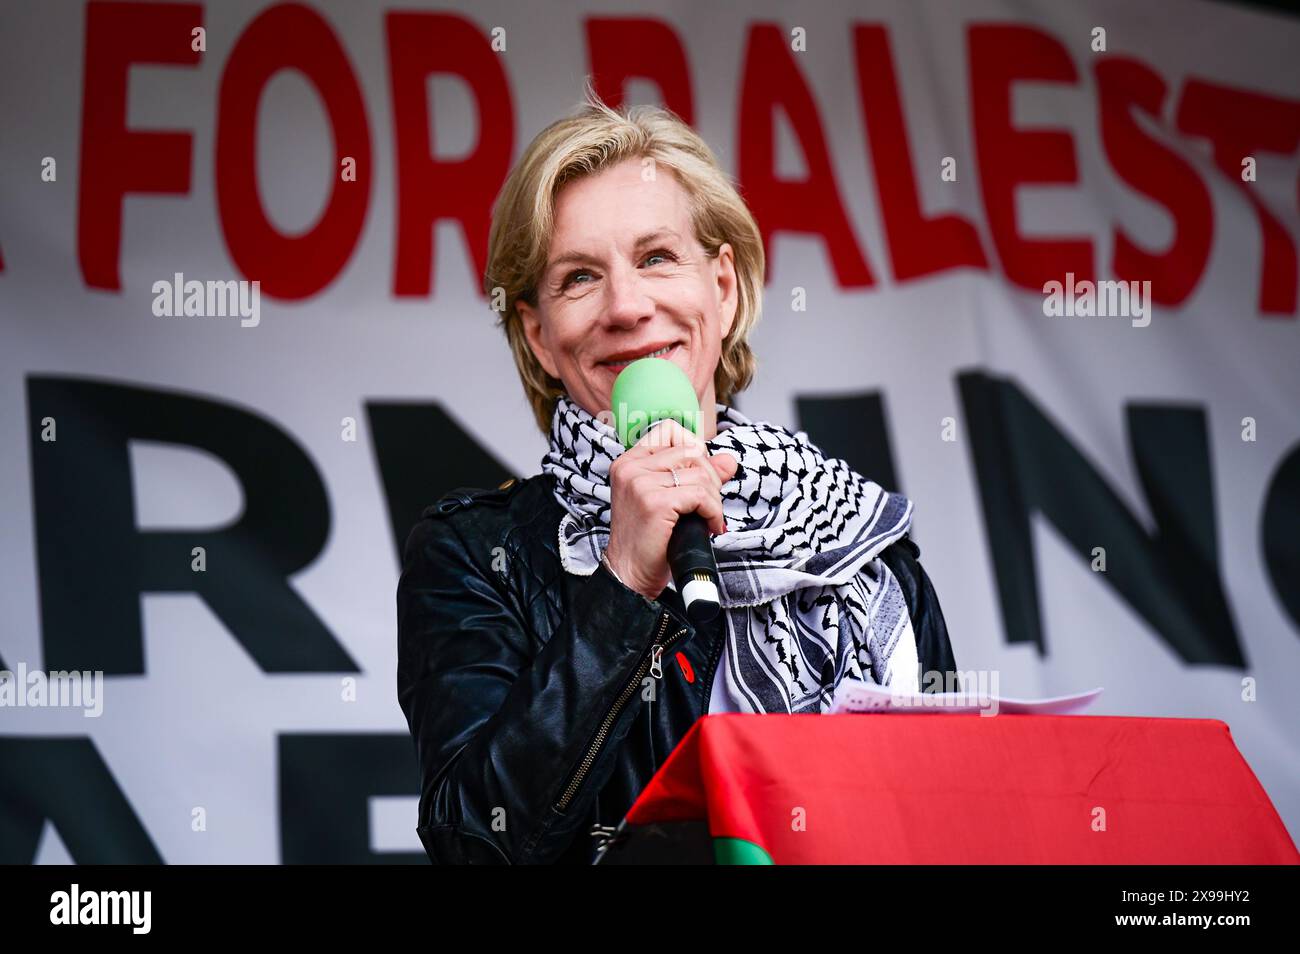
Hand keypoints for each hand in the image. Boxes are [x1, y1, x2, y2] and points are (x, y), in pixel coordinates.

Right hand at [602, 419, 738, 599]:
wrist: (630, 574)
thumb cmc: (648, 539)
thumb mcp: (671, 500)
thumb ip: (697, 475)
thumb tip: (728, 460)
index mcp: (629, 462)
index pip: (670, 431)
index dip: (695, 450)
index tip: (699, 478)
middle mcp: (631, 468)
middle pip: (691, 452)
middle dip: (710, 479)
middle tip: (708, 505)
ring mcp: (641, 483)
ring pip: (700, 475)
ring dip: (713, 500)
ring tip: (708, 519)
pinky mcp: (655, 502)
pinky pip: (701, 496)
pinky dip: (713, 512)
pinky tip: (709, 526)